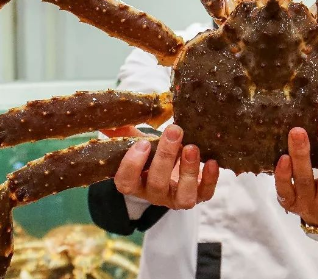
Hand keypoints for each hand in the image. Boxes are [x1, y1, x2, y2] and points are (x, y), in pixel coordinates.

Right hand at [104, 125, 218, 209]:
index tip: (143, 142)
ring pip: (183, 196)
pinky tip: (212, 162)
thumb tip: (105, 120)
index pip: (126, 182)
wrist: (174, 168)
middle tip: (174, 131)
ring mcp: (177, 198)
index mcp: (135, 183)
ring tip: (192, 147)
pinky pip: (205, 194)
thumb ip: (122, 133)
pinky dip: (211, 179)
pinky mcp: (198, 196)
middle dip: (166, 156)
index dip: (132, 164)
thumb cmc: (152, 154)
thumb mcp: (137, 143)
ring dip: (188, 171)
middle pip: (157, 183)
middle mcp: (155, 194)